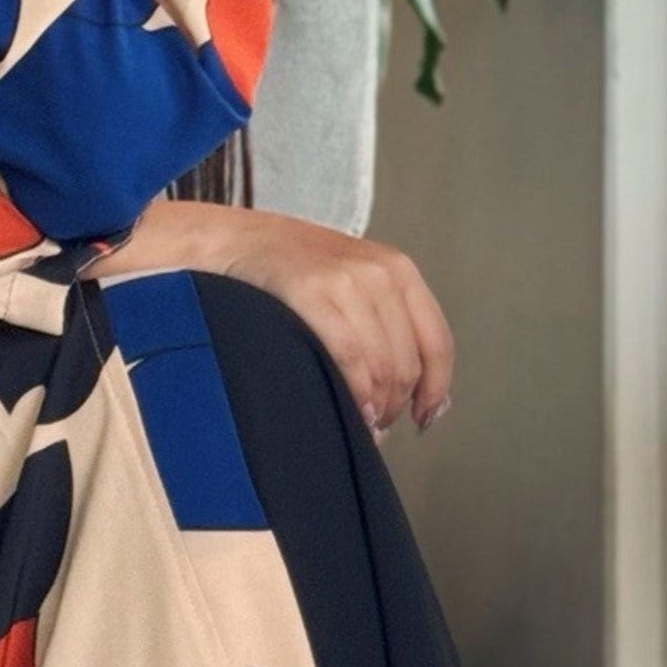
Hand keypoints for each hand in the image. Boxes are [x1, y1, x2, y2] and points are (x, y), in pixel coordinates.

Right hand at [92, 200, 453, 436]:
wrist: (229, 241)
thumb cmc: (288, 273)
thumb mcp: (351, 282)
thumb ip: (387, 325)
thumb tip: (426, 397)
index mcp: (397, 269)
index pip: (437, 342)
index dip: (435, 389)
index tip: (424, 418)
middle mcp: (379, 272)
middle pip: (408, 362)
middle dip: (396, 404)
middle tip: (376, 425)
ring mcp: (345, 279)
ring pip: (381, 365)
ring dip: (375, 405)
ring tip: (360, 422)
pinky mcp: (310, 290)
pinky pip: (347, 356)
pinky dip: (353, 390)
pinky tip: (348, 407)